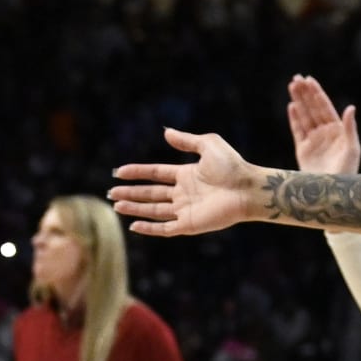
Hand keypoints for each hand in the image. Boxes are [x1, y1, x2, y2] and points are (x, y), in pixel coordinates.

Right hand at [111, 128, 261, 235]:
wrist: (249, 189)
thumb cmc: (234, 167)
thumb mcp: (209, 145)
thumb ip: (187, 140)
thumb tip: (166, 132)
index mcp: (188, 174)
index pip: (156, 174)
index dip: (137, 173)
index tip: (118, 172)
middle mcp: (185, 193)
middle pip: (151, 193)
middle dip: (131, 193)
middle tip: (111, 193)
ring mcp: (187, 209)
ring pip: (154, 210)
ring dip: (135, 208)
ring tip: (117, 205)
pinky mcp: (191, 224)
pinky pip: (166, 228)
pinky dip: (150, 228)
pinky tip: (134, 226)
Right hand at [287, 75, 360, 174]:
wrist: (332, 192)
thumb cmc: (347, 172)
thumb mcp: (352, 148)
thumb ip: (350, 128)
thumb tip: (351, 107)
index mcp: (338, 131)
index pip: (325, 107)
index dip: (317, 93)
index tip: (310, 80)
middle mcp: (325, 133)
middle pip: (313, 109)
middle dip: (305, 94)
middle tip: (296, 78)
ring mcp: (313, 141)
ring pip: (304, 116)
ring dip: (298, 101)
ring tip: (291, 86)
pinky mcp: (303, 150)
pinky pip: (297, 130)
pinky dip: (294, 118)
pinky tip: (291, 106)